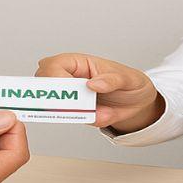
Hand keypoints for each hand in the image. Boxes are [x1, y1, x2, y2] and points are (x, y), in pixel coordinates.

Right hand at [36, 53, 163, 132]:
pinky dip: (80, 119)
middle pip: (43, 83)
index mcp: (80, 63)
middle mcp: (70, 78)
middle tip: (78, 106)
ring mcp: (69, 95)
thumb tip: (93, 84)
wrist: (138, 103)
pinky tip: (100, 115)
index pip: (54, 65)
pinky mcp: (74, 111)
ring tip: (98, 111)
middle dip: (55, 97)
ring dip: (70, 111)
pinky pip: (67, 117)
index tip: (66, 92)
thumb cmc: (131, 84)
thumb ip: (111, 80)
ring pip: (51, 103)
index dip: (54, 78)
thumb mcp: (128, 79)